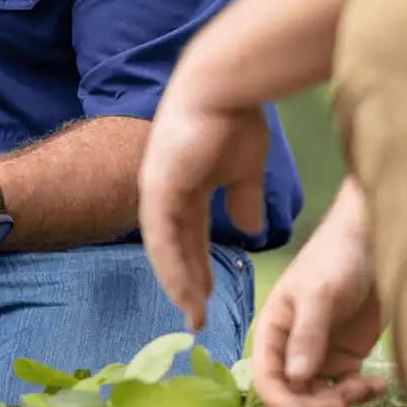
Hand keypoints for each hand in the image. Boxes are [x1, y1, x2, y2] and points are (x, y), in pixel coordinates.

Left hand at [139, 86, 268, 330]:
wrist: (227, 88)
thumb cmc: (236, 119)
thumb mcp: (246, 169)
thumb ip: (244, 197)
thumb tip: (248, 226)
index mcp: (185, 185)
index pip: (189, 235)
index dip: (197, 267)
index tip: (209, 295)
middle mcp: (166, 190)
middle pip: (174, 247)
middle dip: (186, 283)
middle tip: (197, 318)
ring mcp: (158, 188)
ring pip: (164, 248)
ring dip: (178, 283)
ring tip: (194, 314)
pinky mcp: (157, 186)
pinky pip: (161, 237)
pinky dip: (172, 266)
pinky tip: (186, 291)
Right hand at [252, 183, 385, 406]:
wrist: (374, 244)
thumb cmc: (336, 258)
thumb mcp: (319, 294)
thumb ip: (307, 335)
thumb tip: (295, 379)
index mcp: (273, 331)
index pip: (266, 380)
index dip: (283, 402)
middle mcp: (291, 348)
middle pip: (293, 396)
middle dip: (318, 405)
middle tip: (347, 397)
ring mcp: (319, 355)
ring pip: (321, 398)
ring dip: (342, 402)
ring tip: (368, 385)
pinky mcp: (346, 358)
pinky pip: (347, 390)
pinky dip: (362, 394)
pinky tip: (379, 383)